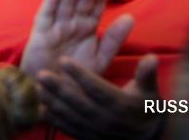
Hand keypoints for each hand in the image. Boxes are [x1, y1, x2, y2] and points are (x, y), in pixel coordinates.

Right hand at [21, 0, 133, 76]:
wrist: (53, 98)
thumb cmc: (77, 79)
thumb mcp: (100, 59)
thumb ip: (113, 40)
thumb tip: (131, 17)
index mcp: (87, 28)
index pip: (97, 5)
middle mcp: (72, 24)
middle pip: (82, 1)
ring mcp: (56, 27)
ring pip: (66, 4)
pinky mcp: (40, 34)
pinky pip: (46, 14)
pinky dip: (51, 0)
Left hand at [37, 54, 163, 138]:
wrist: (148, 138)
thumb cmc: (146, 107)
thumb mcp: (150, 91)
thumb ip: (147, 74)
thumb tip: (151, 57)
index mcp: (121, 105)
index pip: (97, 89)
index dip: (81, 75)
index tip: (64, 60)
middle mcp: (107, 120)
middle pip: (79, 103)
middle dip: (59, 89)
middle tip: (41, 73)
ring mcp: (96, 131)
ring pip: (71, 116)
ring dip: (52, 102)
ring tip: (37, 87)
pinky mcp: (88, 138)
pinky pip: (69, 129)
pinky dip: (55, 120)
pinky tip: (41, 107)